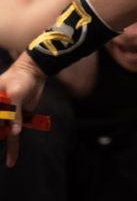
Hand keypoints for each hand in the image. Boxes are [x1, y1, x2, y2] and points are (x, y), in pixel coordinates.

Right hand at [0, 52, 46, 166]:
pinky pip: (15, 133)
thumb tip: (14, 132)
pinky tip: (12, 158)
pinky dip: (14, 145)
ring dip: (9, 147)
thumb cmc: (20, 80)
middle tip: (10, 161)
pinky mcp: (17, 118)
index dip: (1, 128)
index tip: (7, 131)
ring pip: (5, 134)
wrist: (33, 73)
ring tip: (11, 162)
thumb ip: (13, 113)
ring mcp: (6, 117)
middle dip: (3, 137)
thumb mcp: (15, 93)